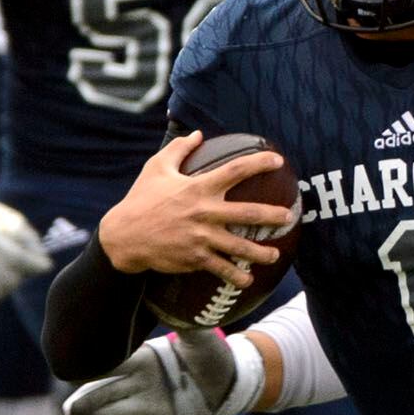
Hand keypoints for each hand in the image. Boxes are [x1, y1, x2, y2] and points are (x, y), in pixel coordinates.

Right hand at [61, 330, 263, 414]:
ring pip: (107, 412)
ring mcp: (145, 404)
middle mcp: (139, 381)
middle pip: (101, 391)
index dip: (91, 367)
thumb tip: (168, 299)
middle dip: (82, 400)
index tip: (70, 370)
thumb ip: (182, 322)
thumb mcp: (198, 335)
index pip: (112, 363)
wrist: (231, 383)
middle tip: (67, 410)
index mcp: (144, 358)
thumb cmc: (213, 354)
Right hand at [96, 132, 291, 284]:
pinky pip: (222, 269)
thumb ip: (179, 149)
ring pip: (240, 248)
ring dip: (261, 253)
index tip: (279, 161)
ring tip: (275, 255)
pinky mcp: (195, 258)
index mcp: (198, 187)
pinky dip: (236, 276)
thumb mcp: (156, 168)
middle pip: (248, 214)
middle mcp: (204, 212)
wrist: (124, 236)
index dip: (259, 163)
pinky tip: (248, 280)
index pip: (235, 171)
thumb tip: (197, 134)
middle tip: (289, 217)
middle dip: (273, 216)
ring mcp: (201, 238)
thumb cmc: (141, 199)